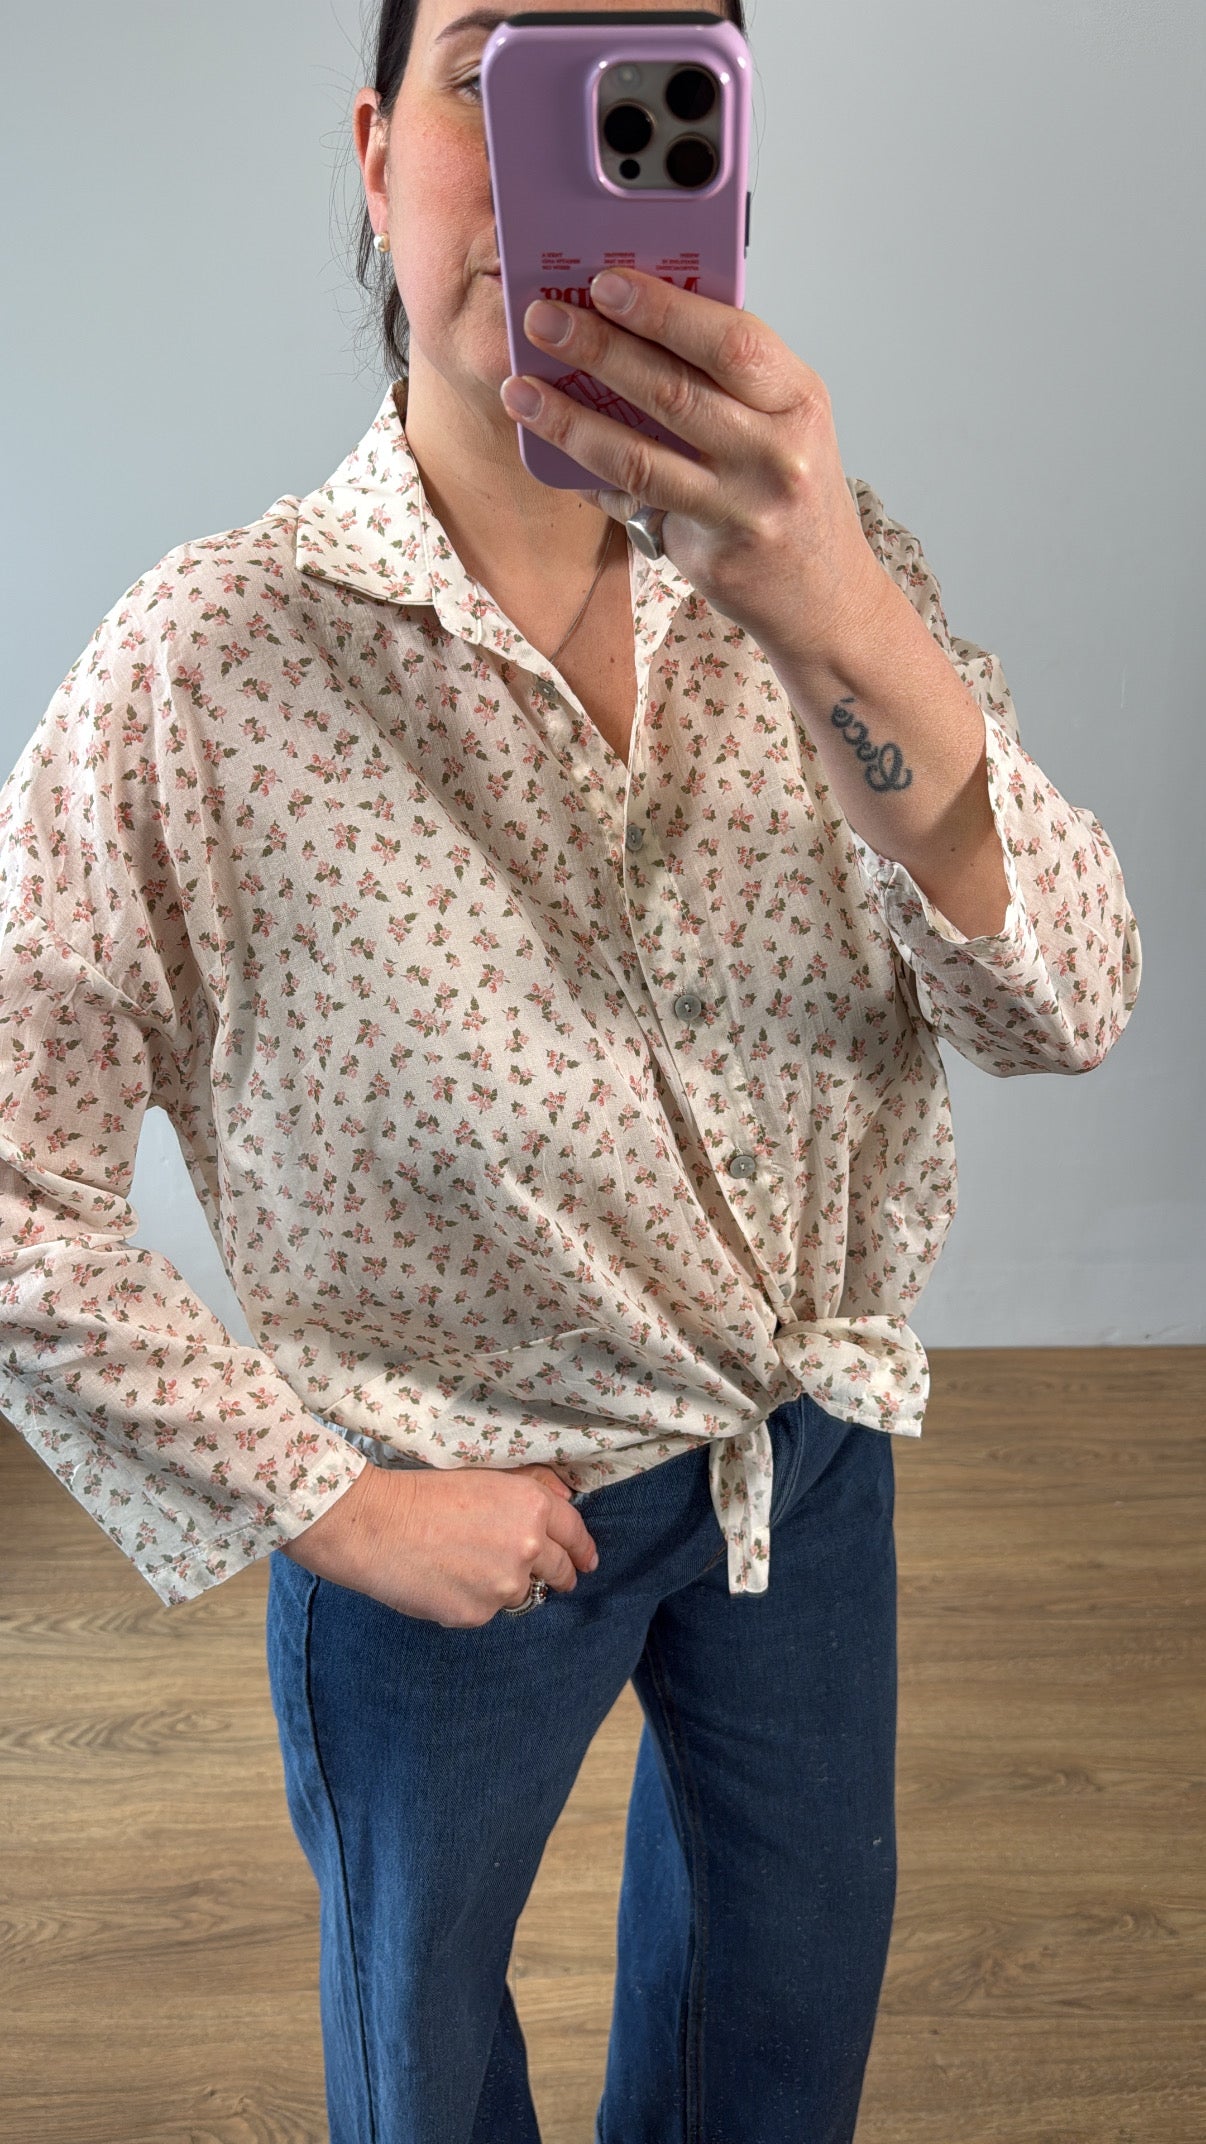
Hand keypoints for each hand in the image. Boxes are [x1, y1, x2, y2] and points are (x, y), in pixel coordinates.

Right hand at [279, 1459, 598, 1628]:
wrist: (375, 1525)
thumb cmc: (424, 1491)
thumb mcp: (484, 1475)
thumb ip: (531, 1487)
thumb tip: (565, 1498)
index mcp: (532, 1507)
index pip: (574, 1533)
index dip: (583, 1548)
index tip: (586, 1560)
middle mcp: (527, 1548)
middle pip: (559, 1571)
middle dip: (561, 1575)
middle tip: (556, 1579)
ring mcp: (503, 1586)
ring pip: (521, 1593)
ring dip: (507, 1585)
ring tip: (470, 1567)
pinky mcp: (477, 1614)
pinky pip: (486, 1610)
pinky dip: (474, 1600)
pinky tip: (446, 1581)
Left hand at [501, 267, 886, 667]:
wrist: (823, 593)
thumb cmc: (791, 491)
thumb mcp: (782, 422)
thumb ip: (725, 380)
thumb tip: (630, 325)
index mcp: (798, 397)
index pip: (731, 339)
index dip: (665, 309)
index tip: (605, 283)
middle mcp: (779, 450)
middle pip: (676, 390)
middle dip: (600, 348)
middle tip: (542, 320)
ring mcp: (746, 505)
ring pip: (643, 454)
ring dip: (571, 419)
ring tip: (520, 390)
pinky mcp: (714, 549)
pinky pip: (637, 504)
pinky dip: (590, 475)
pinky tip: (548, 452)